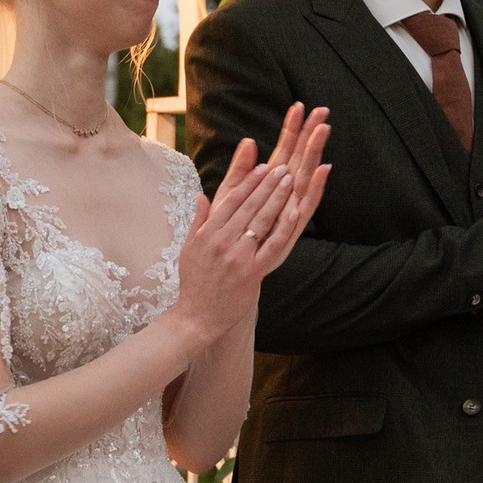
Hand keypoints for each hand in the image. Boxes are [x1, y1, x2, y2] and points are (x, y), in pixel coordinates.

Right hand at [171, 103, 331, 340]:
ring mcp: (238, 257)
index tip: (262, 166)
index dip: (248, 182)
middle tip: (282, 166)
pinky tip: (294, 211)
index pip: (231, 201)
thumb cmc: (194, 282)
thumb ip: (198, 220)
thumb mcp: (188, 248)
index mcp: (208, 233)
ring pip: (261, 221)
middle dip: (267, 184)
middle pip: (249, 206)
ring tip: (290, 180)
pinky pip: (272, 246)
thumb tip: (202, 195)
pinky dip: (283, 227)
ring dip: (277, 198)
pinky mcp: (252, 273)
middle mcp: (222, 241)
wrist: (197, 316)